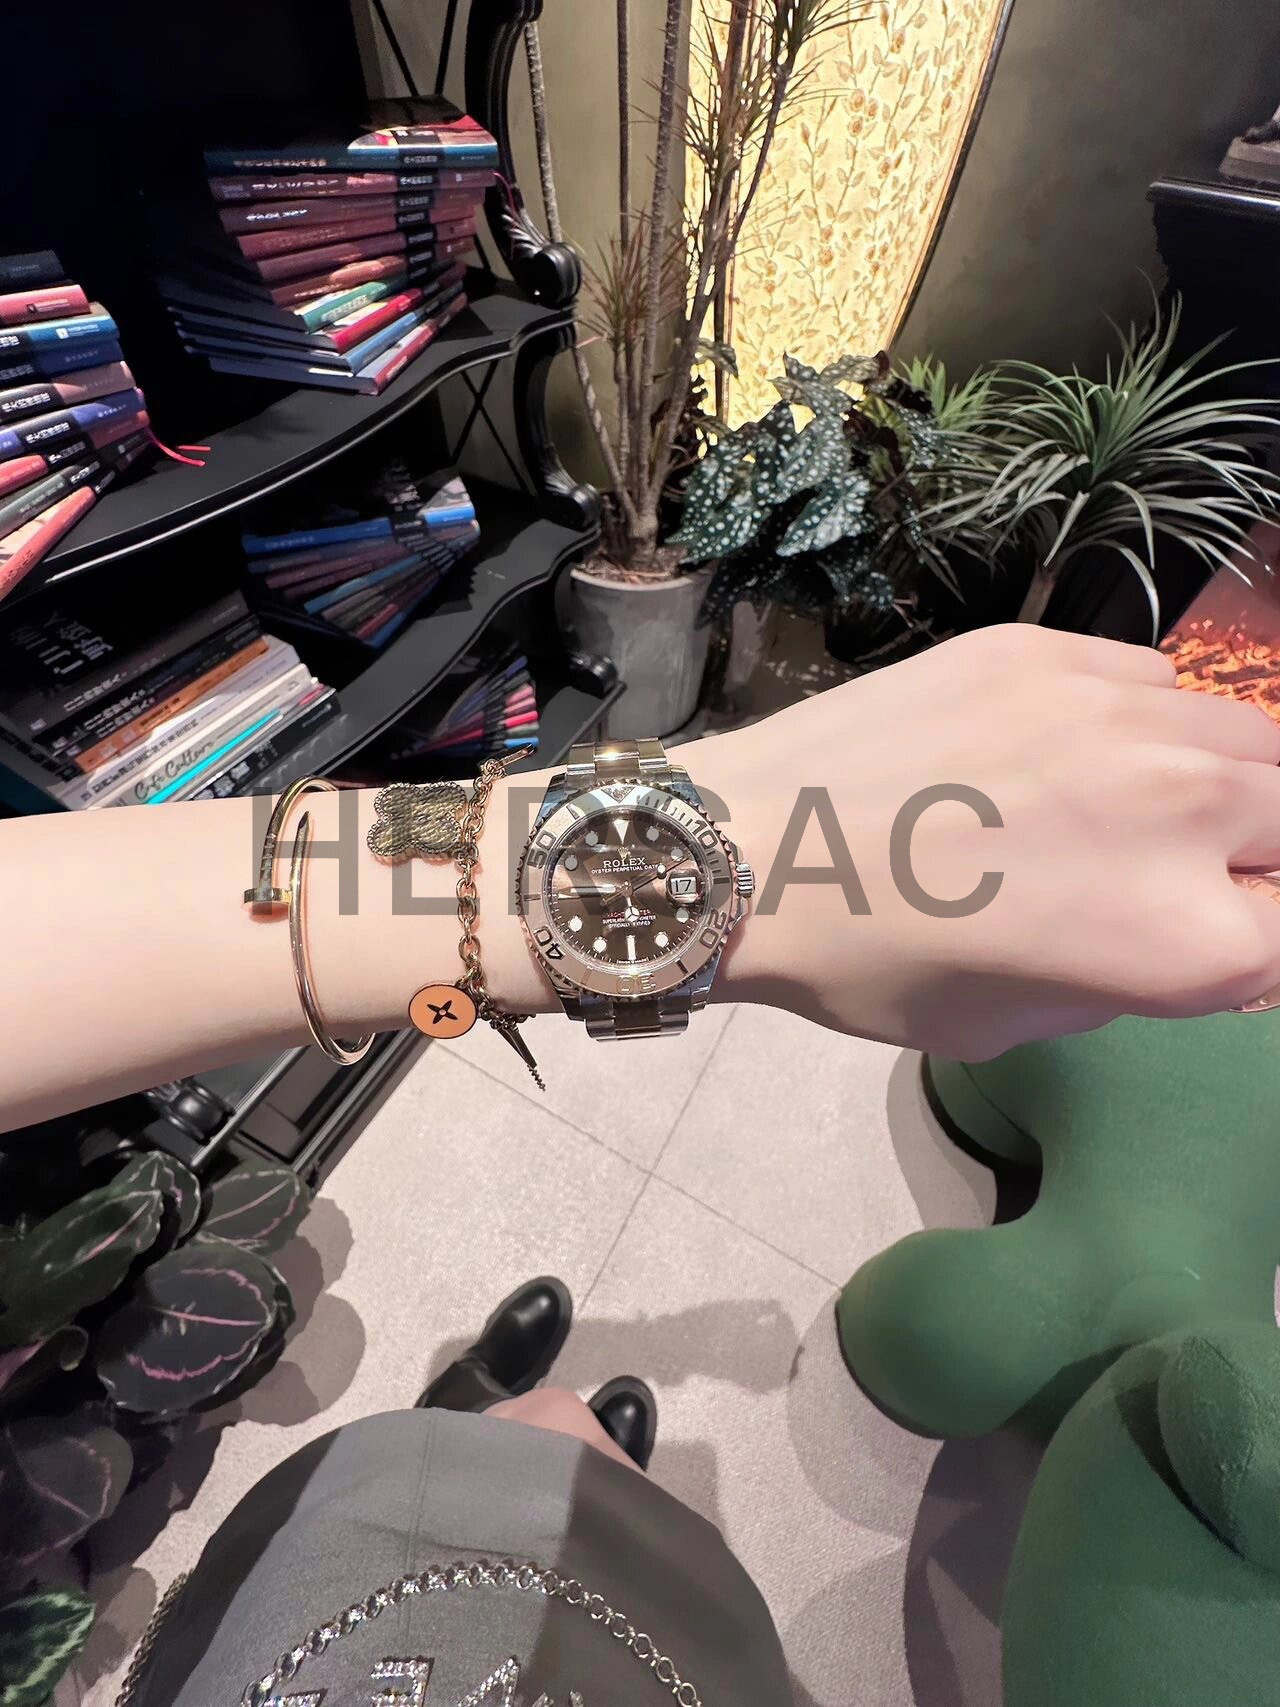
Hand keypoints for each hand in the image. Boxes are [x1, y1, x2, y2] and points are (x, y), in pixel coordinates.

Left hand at [688, 624, 1279, 1058]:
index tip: (1207, 932)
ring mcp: (1123, 714)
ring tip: (1130, 807)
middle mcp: (1186, 812)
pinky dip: (1142, 721)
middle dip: (1256, 857)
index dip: (1254, 938)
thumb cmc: (872, 965)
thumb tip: (1188, 926)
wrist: (750, 849)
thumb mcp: (1020, 1024)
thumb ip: (1139, 979)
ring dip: (1217, 782)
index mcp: (1185, 942)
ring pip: (1248, 738)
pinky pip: (1157, 681)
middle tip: (1179, 873)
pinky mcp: (1056, 650)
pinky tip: (1066, 748)